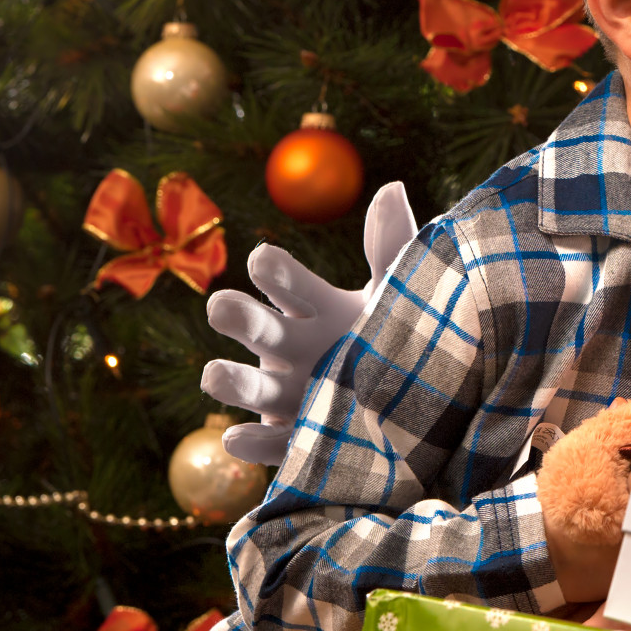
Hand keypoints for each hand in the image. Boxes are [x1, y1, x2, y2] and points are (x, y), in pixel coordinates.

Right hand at [200, 183, 417, 465]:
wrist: (417, 406)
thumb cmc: (399, 337)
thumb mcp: (402, 294)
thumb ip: (392, 248)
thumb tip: (391, 187)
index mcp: (315, 307)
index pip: (285, 280)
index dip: (273, 270)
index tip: (263, 260)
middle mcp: (291, 346)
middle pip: (255, 326)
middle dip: (236, 316)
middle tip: (220, 306)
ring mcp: (288, 394)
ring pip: (249, 386)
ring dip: (230, 380)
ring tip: (212, 374)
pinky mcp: (296, 440)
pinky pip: (269, 444)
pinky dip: (253, 443)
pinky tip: (237, 439)